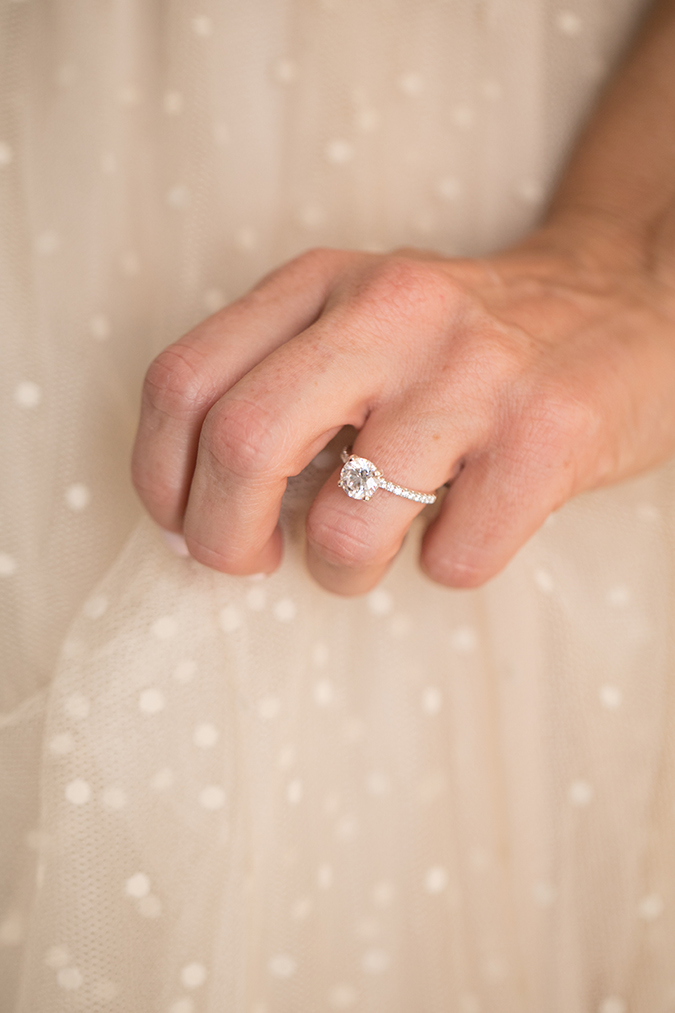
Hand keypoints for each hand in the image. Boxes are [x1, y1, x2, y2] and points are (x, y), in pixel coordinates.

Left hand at [131, 225, 674, 595]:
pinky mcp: (549, 434)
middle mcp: (392, 311)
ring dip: (341, 570)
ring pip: (344, 527)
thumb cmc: (466, 342)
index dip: (161, 477)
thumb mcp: (358, 318)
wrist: (625, 301)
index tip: (187, 522)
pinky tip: (465, 523)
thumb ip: (274, 382)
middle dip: (224, 540)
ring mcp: (474, 372)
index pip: (183, 381)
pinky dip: (442, 566)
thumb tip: (195, 511)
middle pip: (243, 445)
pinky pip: (450, 560)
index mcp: (324, 281)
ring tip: (369, 549)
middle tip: (250, 564)